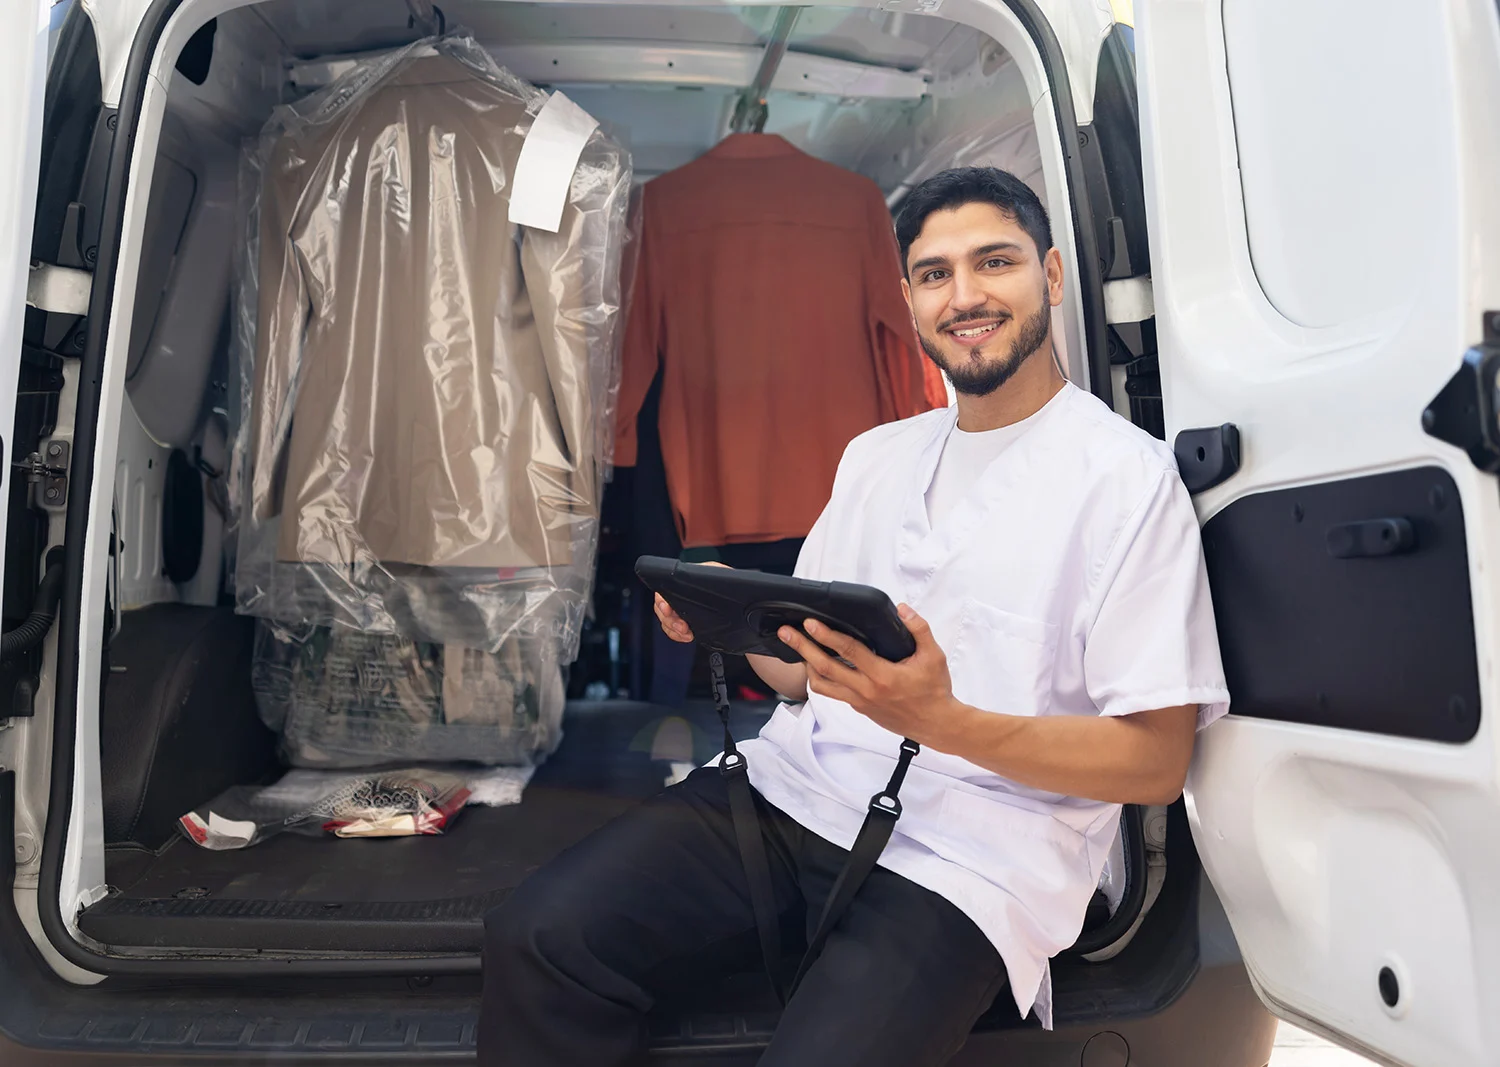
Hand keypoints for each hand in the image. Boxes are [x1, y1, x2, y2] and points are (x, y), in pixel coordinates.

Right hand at [653, 561, 730, 643]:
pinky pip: (673, 630)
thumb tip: (699, 573)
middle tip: (682, 627)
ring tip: (687, 634)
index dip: (663, 600)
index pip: (666, 588)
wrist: (745, 610)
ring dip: (673, 629)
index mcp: (689, 579)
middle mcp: (683, 594)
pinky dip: (677, 635)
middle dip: (669, 620)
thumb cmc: (736, 588)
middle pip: (661, 606)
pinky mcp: (689, 622)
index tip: (668, 610)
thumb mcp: (725, 575)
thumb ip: (712, 571)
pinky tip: (688, 636)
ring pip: (666, 620)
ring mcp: (684, 609)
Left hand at [776, 605, 959, 747]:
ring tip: (797, 648)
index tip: (810, 623)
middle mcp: (866, 691)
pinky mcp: (859, 708)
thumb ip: (919, 630)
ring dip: (807, 666)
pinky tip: (817, 666)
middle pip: (825, 668)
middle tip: (787, 633)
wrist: (936, 724)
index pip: (848, 651)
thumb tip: (902, 610)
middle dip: (803, 648)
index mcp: (882, 676)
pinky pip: (833, 693)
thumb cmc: (934, 690)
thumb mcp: (934, 656)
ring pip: (823, 685)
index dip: (827, 635)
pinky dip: (821, 679)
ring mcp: (860, 702)